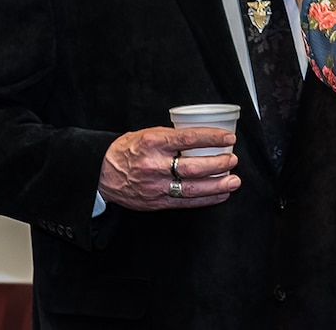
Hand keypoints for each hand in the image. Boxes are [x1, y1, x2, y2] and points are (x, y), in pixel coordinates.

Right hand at [98, 127, 239, 210]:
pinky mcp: (156, 202)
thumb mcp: (147, 134)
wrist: (101, 173)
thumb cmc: (127, 150)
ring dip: (217, 185)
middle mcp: (154, 165)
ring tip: (234, 181)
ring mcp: (155, 186)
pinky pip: (185, 202)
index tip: (229, 138)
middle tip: (233, 160)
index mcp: (152, 143)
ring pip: (191, 188)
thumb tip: (204, 136)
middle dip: (218, 164)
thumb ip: (172, 137)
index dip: (212, 138)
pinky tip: (220, 194)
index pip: (188, 139)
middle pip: (192, 167)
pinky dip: (206, 199)